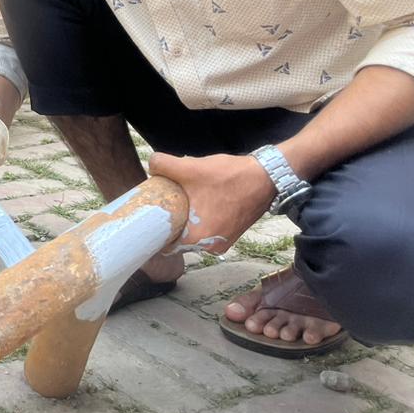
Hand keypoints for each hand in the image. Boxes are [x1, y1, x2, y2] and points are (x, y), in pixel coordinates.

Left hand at [147, 152, 275, 254]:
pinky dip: (199, 216)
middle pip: (178, 237)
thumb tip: (150, 165)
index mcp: (198, 240)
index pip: (165, 244)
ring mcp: (222, 242)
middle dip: (169, 220)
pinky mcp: (230, 233)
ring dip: (185, 217)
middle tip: (161, 202)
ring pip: (193, 231)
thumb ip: (162, 165)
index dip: (153, 230)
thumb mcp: (189, 167)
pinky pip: (206, 228)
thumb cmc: (229, 177)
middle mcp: (211, 247)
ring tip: (180, 198)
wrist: (266, 176)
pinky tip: (196, 199)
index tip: (146, 215)